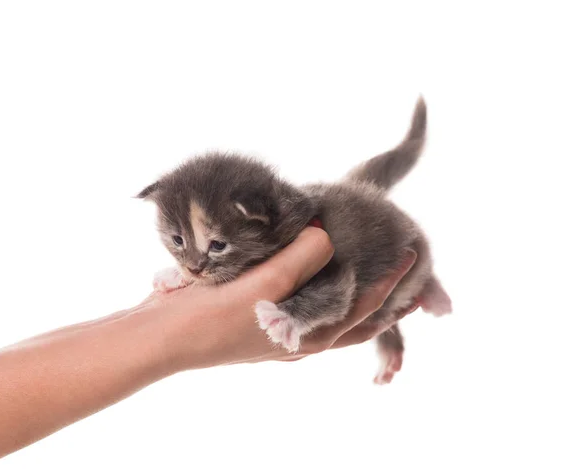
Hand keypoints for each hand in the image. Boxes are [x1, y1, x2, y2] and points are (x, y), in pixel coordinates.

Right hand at [137, 227, 417, 374]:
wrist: (161, 338)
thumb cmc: (212, 318)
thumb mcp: (264, 284)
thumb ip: (302, 258)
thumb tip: (327, 235)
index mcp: (307, 339)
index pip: (364, 310)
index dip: (391, 283)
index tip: (411, 254)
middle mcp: (298, 339)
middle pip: (354, 320)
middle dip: (383, 299)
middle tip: (406, 275)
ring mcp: (278, 331)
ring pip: (327, 310)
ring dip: (350, 292)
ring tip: (365, 268)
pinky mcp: (257, 317)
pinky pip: (298, 299)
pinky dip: (315, 284)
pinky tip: (309, 264)